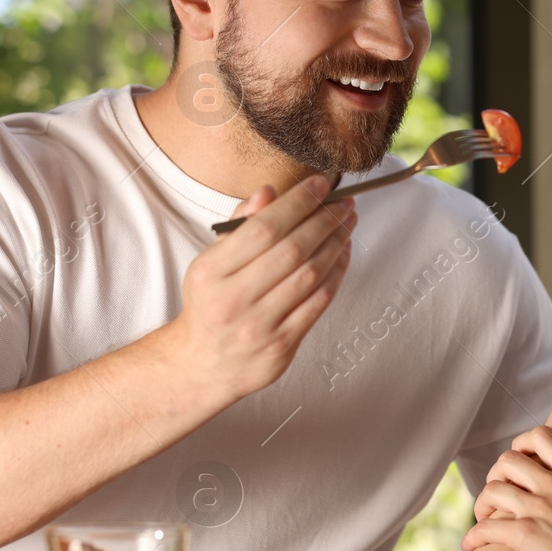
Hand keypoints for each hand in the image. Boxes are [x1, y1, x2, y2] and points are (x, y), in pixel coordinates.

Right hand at [166, 174, 354, 400]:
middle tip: (344, 203)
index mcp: (210, 273)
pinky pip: (318, 303)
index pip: (262, 228)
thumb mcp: (210, 263)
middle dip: (324, 221)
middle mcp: (233, 300)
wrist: (203, 365)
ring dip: (335, 244)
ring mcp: (259, 326)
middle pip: (291, 250)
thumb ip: (239, 227)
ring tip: (348, 224)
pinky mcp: (281, 346)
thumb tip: (269, 192)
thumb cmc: (211, 306)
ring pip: (309, 276)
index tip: (320, 184)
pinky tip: (343, 254)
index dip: (297, 202)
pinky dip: (336, 275)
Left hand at [460, 426, 551, 550]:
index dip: (521, 445)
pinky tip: (470, 546)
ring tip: (483, 519)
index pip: (541, 437)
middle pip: (508, 460)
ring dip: (482, 504)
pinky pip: (484, 528)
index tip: (518, 464)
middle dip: (497, 476)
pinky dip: (473, 536)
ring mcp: (540, 508)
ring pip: (492, 489)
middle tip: (498, 496)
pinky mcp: (525, 534)